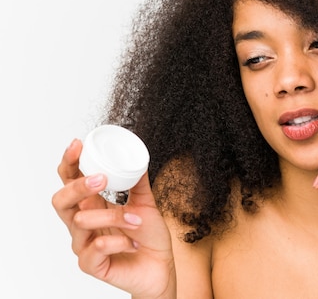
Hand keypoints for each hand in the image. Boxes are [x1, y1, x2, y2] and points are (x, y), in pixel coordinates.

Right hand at [52, 139, 175, 298]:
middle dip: (77, 186)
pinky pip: (96, 247)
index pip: (70, 181)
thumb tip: (138, 158)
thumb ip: (139, 183)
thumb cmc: (149, 238)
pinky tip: (134, 242)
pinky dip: (119, 241)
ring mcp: (84, 245)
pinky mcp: (91, 265)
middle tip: (100, 179)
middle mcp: (83, 224)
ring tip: (138, 220)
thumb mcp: (146, 204)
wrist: (161, 268)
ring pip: (81, 222)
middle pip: (60, 201)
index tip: (78, 144)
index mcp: (93, 206)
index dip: (69, 163)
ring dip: (114, 216)